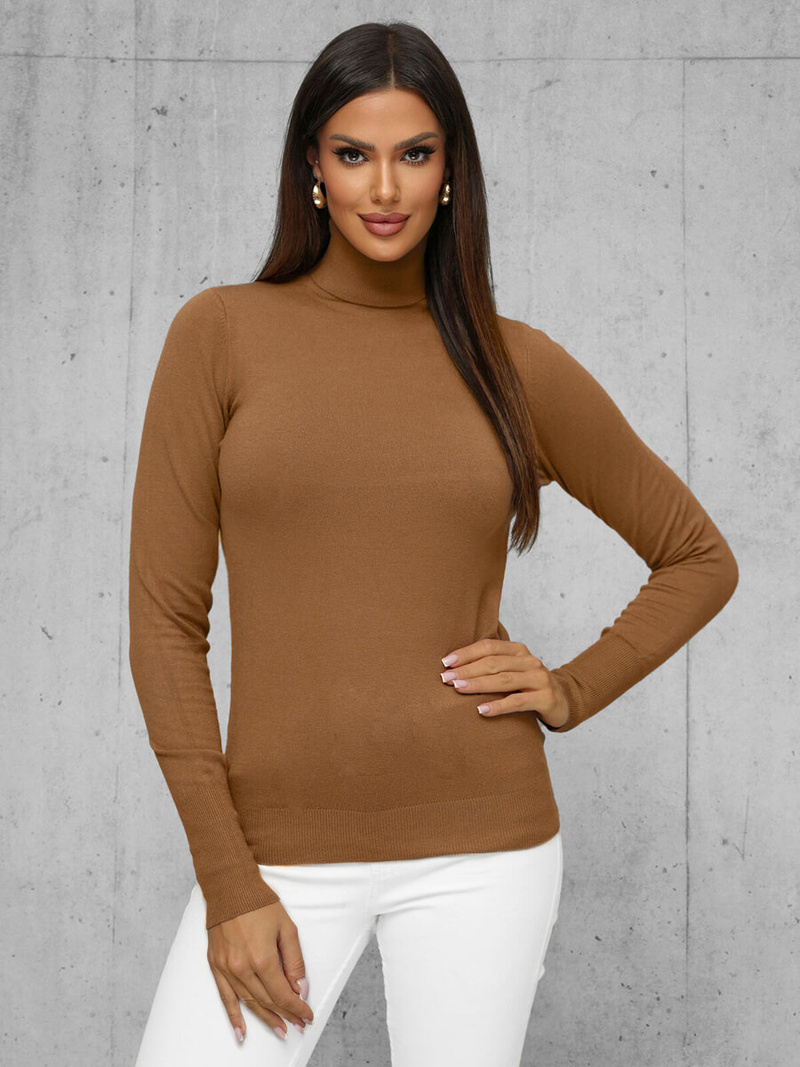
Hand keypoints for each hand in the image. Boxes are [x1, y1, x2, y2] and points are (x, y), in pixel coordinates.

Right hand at [207, 900, 313, 1043]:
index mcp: (262, 958)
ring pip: (249, 1003)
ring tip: (279, 1029)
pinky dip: (234, 1017)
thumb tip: (300, 988)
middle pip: (267, 1001)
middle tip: (297, 1025)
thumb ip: (295, 961)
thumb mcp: (287, 928)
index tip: (306, 1016)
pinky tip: (241, 1032)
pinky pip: (225, 998)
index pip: (283, 994)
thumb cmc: (260, 903)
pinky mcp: (216, 966)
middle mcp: (242, 968)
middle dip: (285, 1015)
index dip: (297, 1008)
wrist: (230, 888)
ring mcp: (227, 969)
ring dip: (265, 1019)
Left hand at [440, 637, 569, 729]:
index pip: (489, 647)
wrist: (563, 700)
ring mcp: (539, 679)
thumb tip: (454, 667)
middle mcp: (529, 661)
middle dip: (467, 670)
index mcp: (518, 650)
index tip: (446, 662)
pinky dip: (498, 706)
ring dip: (478, 684)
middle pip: (493, 663)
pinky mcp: (545, 698)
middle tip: (446, 678)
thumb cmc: (528, 685)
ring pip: (504, 680)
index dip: (466, 653)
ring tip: (458, 688)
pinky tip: (481, 710)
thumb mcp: (513, 670)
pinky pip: (518, 702)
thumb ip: (491, 665)